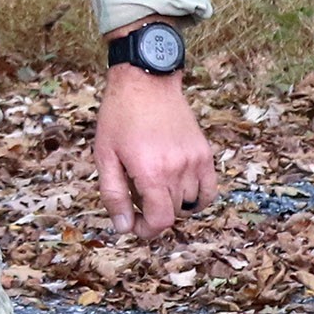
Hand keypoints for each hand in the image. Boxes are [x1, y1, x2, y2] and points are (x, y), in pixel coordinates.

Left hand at [96, 63, 216, 239]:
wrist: (146, 83)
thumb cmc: (120, 117)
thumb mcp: (104, 156)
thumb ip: (113, 194)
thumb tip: (124, 227)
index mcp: (151, 172)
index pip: (160, 220)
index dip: (146, 230)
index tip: (134, 224)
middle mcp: (178, 169)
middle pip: (172, 214)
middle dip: (152, 215)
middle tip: (135, 197)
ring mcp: (195, 161)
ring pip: (190, 203)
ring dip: (171, 204)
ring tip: (153, 186)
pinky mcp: (204, 153)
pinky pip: (208, 189)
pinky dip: (196, 197)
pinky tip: (178, 189)